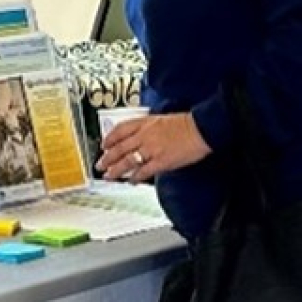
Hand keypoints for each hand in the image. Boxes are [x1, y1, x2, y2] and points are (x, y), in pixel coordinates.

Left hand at [95, 111, 210, 182]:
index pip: (120, 130)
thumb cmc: (186, 124)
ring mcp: (152, 149)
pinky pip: (143, 171)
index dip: (109, 138)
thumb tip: (140, 137)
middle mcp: (145, 136)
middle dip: (107, 158)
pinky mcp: (161, 162)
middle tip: (100, 165)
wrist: (202, 129)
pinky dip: (135, 177)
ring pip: (127, 161)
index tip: (103, 145)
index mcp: (145, 123)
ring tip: (109, 176)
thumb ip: (148, 128)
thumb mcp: (162, 119)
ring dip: (116, 170)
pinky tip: (131, 181)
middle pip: (120, 148)